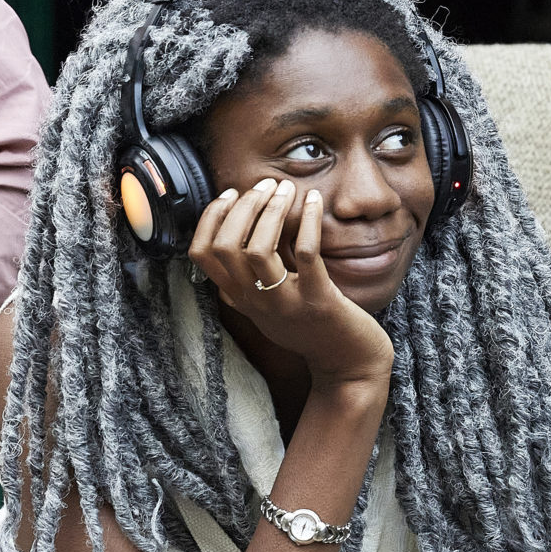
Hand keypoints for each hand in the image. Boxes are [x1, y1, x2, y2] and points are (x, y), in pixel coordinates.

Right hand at [187, 178, 393, 388]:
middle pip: (226, 246)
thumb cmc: (310, 327)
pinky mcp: (319, 300)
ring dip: (271, 210)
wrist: (348, 365)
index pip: (202, 254)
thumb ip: (249, 278)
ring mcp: (285, 303)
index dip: (211, 218)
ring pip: (258, 248)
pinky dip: (308, 219)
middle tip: (265, 186)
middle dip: (244, 206)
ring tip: (285, 189)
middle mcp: (256, 303)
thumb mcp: (267, 307)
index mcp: (241, 299)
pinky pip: (306, 252)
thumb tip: (235, 230)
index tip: (233, 195)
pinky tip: (314, 200)